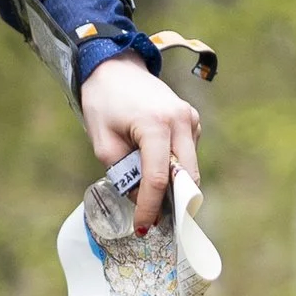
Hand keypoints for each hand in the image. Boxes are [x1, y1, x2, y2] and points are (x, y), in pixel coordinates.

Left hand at [79, 54, 201, 235]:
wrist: (115, 66)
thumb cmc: (103, 102)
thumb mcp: (103, 142)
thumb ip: (123, 174)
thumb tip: (142, 200)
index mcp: (156, 125)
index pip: (158, 179)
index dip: (150, 209)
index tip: (142, 229)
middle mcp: (181, 121)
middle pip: (186, 177)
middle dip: (173, 203)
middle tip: (154, 221)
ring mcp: (191, 118)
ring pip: (190, 167)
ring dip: (173, 184)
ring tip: (149, 193)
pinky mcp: (192, 118)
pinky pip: (188, 153)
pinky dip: (175, 167)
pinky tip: (154, 164)